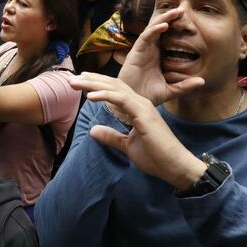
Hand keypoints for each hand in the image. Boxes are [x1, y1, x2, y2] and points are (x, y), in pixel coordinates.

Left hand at [70, 73, 207, 189]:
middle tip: (71, 79)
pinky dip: (105, 95)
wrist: (175, 167)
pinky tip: (90, 96)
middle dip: (91, 80)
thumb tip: (93, 130)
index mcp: (137, 108)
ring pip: (115, 88)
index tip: (81, 81)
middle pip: (112, 85)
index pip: (114, 90)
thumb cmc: (156, 157)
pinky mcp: (144, 114)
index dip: (97, 84)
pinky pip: (121, 100)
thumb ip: (112, 136)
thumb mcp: (127, 146)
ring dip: (93, 84)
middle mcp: (140, 103)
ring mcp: (143, 106)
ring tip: (75, 83)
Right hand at [117, 8, 204, 107]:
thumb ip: (185, 86)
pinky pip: (145, 37)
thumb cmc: (147, 95)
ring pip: (153, 28)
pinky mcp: (136, 52)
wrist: (131, 103)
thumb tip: (203, 81)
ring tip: (176, 12)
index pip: (167, 36)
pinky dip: (154, 29)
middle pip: (160, 28)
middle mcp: (150, 49)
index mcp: (158, 55)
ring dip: (164, 18)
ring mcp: (143, 49)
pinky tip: (164, 25)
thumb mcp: (170, 90)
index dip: (177, 28)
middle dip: (171, 18)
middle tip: (184, 9)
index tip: (191, 22)